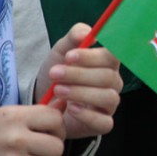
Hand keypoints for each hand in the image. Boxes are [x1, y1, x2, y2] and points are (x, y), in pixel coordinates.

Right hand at [0, 104, 64, 154]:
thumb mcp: (3, 113)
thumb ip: (33, 113)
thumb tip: (62, 105)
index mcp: (15, 117)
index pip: (55, 119)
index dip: (58, 125)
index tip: (52, 128)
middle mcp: (16, 138)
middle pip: (57, 146)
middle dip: (54, 145)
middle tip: (45, 145)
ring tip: (30, 153)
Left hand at [36, 23, 122, 138]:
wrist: (43, 100)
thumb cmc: (58, 73)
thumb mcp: (61, 51)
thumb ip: (74, 37)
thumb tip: (86, 33)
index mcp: (108, 62)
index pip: (112, 56)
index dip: (92, 57)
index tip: (69, 57)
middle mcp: (113, 82)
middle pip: (107, 77)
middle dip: (79, 75)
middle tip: (55, 74)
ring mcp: (109, 104)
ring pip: (108, 97)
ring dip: (81, 93)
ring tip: (58, 91)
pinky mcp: (102, 123)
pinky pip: (104, 122)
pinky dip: (88, 115)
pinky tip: (71, 108)